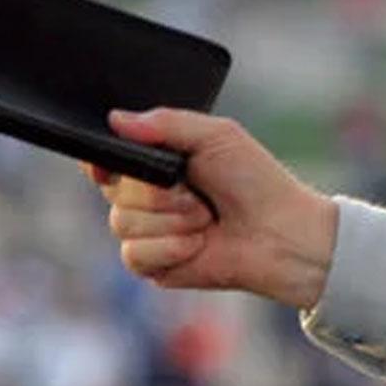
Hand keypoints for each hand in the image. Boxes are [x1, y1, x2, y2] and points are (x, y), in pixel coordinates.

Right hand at [85, 108, 338, 308]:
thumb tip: (117, 119)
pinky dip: (171, 247)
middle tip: (196, 192)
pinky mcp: (155, 265)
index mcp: (155, 164)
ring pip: (121, 224)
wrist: (282, 232)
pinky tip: (199, 244)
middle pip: (113, 191)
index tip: (112, 164)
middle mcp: (146, 198)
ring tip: (206, 218)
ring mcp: (148, 232)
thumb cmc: (256, 181)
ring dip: (171, 220)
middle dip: (157, 192)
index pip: (105, 160)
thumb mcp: (217, 136)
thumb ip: (166, 123)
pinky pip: (135, 255)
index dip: (103, 162)